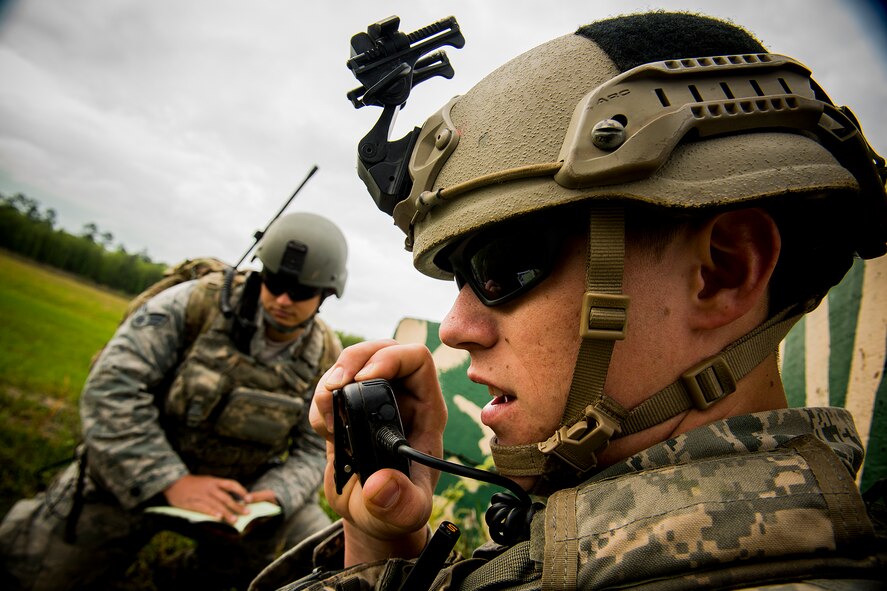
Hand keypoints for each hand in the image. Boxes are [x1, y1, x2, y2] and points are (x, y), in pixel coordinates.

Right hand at [163, 474, 274, 523]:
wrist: (173, 482)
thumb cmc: (192, 484)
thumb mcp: (207, 481)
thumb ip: (218, 489)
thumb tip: (232, 498)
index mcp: (214, 481)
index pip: (231, 484)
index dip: (241, 491)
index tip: (249, 498)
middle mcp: (209, 487)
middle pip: (226, 497)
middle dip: (237, 506)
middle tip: (247, 513)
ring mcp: (201, 495)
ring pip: (216, 504)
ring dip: (226, 513)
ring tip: (234, 520)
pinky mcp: (192, 502)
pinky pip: (203, 508)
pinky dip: (211, 512)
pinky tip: (218, 517)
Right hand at [309, 339, 446, 564]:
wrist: (372, 512)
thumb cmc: (398, 508)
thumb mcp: (406, 513)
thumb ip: (399, 504)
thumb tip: (381, 484)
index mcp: (426, 410)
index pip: (418, 360)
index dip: (391, 359)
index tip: (364, 380)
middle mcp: (402, 397)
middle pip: (382, 349)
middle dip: (354, 359)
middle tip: (334, 386)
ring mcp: (374, 399)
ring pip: (353, 362)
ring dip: (331, 382)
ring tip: (327, 419)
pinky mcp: (350, 407)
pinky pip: (332, 385)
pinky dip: (321, 400)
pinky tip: (326, 429)